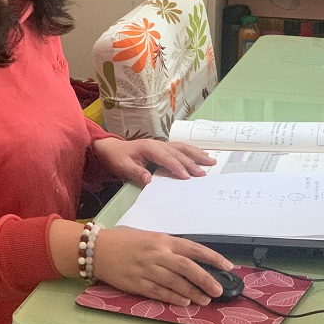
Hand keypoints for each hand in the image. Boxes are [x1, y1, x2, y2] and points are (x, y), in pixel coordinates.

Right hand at [91, 226, 234, 305]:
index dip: (212, 258)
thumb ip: (168, 248)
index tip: (228, 266)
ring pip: (175, 283)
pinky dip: (173, 298)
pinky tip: (185, 302)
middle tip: (218, 290)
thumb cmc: (124, 241)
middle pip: (187, 268)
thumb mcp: (149, 238)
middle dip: (206, 279)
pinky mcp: (137, 283)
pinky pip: (159, 292)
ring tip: (205, 300)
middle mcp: (157, 254)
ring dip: (192, 293)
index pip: (193, 249)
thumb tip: (191, 261)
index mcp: (162, 240)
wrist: (97, 248)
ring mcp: (146, 270)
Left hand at [93, 137, 214, 186]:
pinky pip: (180, 148)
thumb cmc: (118, 159)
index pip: (166, 158)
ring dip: (197, 154)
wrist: (112, 149)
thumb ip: (136, 173)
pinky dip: (192, 151)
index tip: (186, 177)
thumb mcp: (123, 167)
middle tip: (204, 173)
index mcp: (149, 148)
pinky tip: (202, 155)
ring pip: (182, 148)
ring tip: (211, 160)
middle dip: (192, 163)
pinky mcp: (163, 148)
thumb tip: (149, 180)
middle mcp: (158, 144)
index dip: (177, 167)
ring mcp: (162, 145)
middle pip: (178, 153)